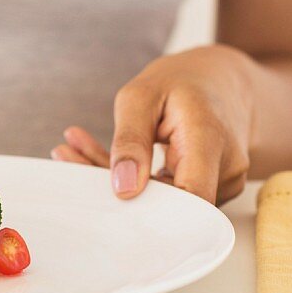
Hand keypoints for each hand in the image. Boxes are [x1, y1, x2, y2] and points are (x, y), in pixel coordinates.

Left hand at [52, 45, 254, 204]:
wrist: (221, 79)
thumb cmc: (182, 80)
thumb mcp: (142, 94)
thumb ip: (130, 140)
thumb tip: (123, 188)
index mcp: (209, 138)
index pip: (191, 199)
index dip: (151, 213)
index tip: (103, 196)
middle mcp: (225, 168)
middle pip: (168, 203)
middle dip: (112, 186)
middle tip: (66, 155)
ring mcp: (222, 182)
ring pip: (163, 200)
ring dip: (118, 180)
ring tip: (75, 148)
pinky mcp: (208, 188)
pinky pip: (168, 193)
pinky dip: (134, 178)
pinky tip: (99, 157)